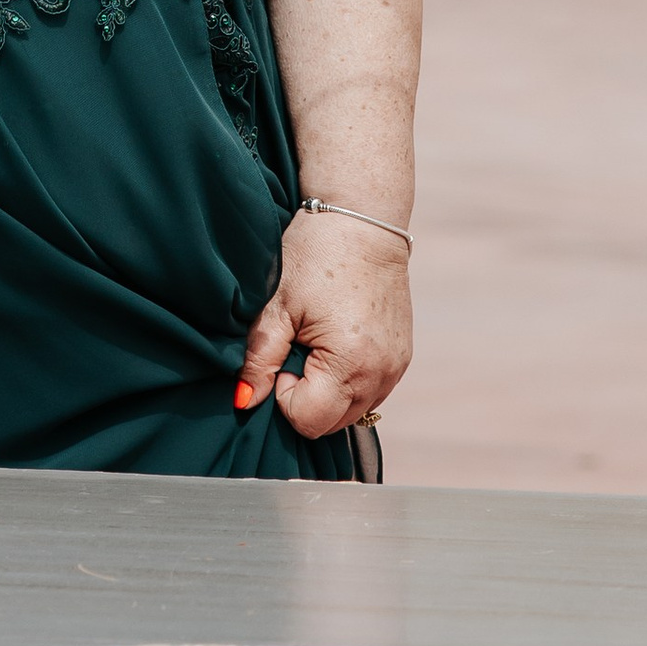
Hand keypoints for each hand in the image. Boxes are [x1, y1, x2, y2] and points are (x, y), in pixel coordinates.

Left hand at [234, 207, 410, 439]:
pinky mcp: (402, 357)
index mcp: (350, 361)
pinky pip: (371, 392)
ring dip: (327, 393)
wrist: (364, 221)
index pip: (307, 419)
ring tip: (316, 344)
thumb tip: (244, 401)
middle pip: (331, 423)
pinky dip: (348, 382)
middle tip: (296, 348)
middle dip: (305, 398)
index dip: (283, 394)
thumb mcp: (277, 304)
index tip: (283, 352)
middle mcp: (380, 373)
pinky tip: (336, 344)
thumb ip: (259, 359)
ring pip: (353, 412)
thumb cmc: (315, 256)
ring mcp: (396, 367)